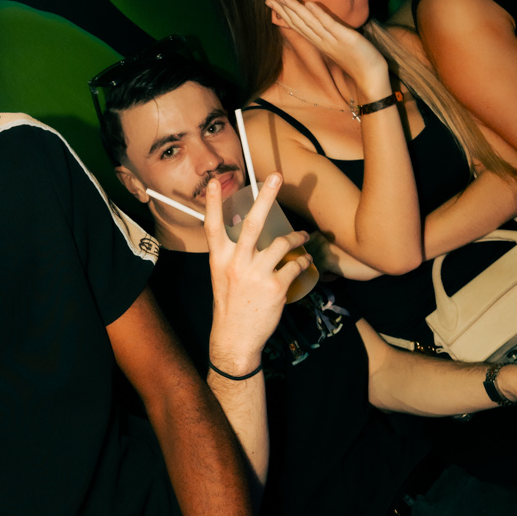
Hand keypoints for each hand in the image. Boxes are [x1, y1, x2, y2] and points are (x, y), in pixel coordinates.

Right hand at [203, 174, 309, 367]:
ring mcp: (256, 274)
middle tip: (276, 176)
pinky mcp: (275, 287)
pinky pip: (294, 265)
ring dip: (297, 236)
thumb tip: (242, 227)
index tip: (213, 181)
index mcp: (219, 259)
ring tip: (303, 236)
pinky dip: (302, 262)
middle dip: (266, 197)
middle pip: (252, 223)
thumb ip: (232, 253)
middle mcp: (236, 263)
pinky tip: (305, 262)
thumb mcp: (222, 276)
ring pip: (282, 243)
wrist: (235, 339)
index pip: (213, 226)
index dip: (211, 203)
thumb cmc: (230, 305)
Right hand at [265, 0, 391, 100]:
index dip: (283, 12)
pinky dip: (318, 15)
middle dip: (284, 6)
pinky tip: (308, 4)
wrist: (371, 78)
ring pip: (309, 23)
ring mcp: (332, 40)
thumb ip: (327, 33)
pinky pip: (329, 25)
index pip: (297, 24)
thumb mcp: (339, 44)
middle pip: (299, 21)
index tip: (270, 1)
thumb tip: (319, 22)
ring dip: (295, 8)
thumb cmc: (357, 61)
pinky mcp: (345, 39)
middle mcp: (322, 40)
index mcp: (319, 41)